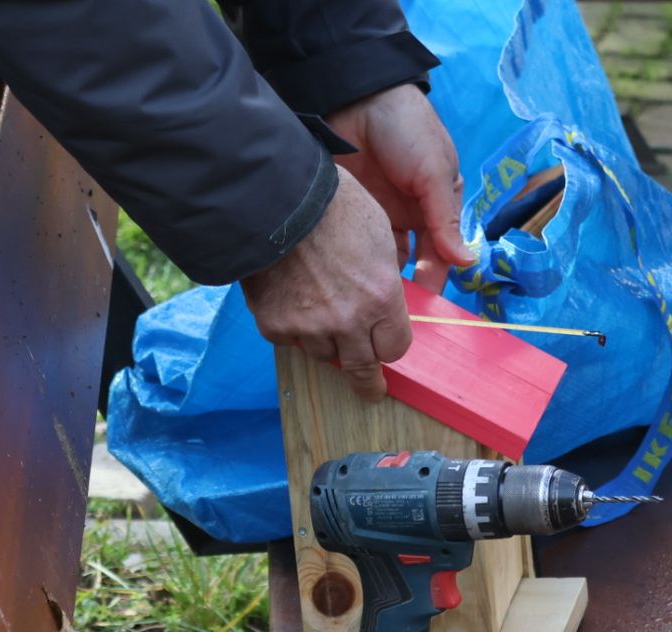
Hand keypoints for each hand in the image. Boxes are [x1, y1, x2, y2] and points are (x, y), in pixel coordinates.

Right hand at [241, 168, 411, 400]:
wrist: (275, 199)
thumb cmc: (333, 206)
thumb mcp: (379, 235)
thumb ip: (385, 281)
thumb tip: (386, 304)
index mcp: (381, 297)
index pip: (395, 348)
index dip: (390, 346)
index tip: (387, 349)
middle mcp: (348, 321)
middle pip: (363, 368)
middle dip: (369, 382)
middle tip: (371, 391)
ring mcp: (309, 327)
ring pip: (324, 355)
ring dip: (327, 343)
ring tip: (321, 318)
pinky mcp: (275, 325)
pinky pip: (289, 340)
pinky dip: (292, 328)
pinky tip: (290, 302)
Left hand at [326, 84, 474, 293]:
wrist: (356, 99)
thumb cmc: (407, 129)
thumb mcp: (434, 171)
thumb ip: (446, 219)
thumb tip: (467, 263)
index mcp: (441, 204)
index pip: (443, 254)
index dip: (435, 280)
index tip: (425, 309)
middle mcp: (414, 215)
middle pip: (414, 264)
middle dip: (407, 289)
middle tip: (393, 316)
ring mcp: (382, 216)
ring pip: (385, 261)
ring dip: (382, 282)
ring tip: (371, 307)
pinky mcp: (354, 214)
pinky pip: (360, 248)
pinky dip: (359, 265)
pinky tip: (353, 284)